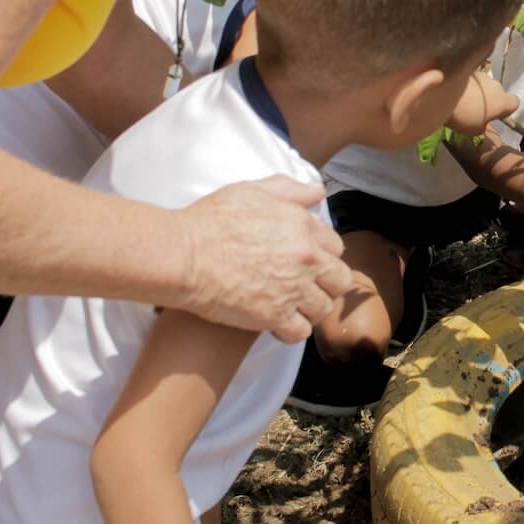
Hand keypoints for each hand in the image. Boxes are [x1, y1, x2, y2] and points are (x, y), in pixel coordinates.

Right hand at [177, 176, 350, 343]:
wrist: (184, 255)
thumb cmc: (212, 221)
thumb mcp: (252, 191)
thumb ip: (289, 190)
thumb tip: (317, 192)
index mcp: (305, 227)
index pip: (336, 247)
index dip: (323, 255)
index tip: (308, 262)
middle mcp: (308, 259)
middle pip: (339, 280)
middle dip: (326, 285)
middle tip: (305, 287)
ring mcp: (294, 289)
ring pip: (323, 308)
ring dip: (310, 309)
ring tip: (291, 307)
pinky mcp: (275, 316)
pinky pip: (301, 332)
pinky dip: (291, 331)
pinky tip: (278, 324)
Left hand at [448, 71, 518, 135]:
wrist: (442, 93)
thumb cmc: (463, 116)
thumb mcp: (475, 130)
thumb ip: (484, 125)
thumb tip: (482, 121)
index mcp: (503, 101)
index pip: (515, 103)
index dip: (507, 109)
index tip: (496, 115)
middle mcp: (496, 85)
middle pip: (498, 92)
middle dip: (490, 99)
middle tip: (476, 109)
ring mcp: (482, 75)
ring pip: (485, 85)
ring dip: (478, 91)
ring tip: (463, 100)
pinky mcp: (468, 69)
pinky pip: (472, 80)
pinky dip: (467, 85)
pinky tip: (455, 93)